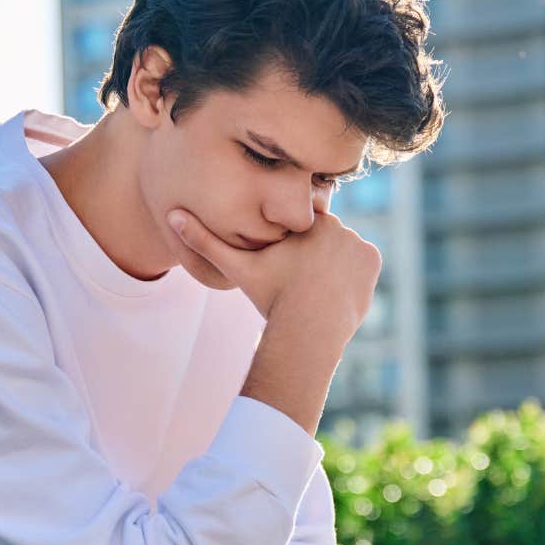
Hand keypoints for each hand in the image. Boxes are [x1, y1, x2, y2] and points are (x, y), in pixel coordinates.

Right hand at [167, 206, 379, 331]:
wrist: (308, 330)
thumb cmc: (270, 298)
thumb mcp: (236, 268)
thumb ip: (204, 241)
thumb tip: (171, 215)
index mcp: (306, 220)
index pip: (301, 225)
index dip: (294, 247)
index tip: (288, 266)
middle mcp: (337, 224)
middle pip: (324, 237)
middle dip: (314, 256)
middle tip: (302, 282)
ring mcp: (358, 241)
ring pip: (342, 249)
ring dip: (333, 263)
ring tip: (317, 287)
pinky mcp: (373, 259)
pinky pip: (361, 262)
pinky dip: (352, 273)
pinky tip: (336, 288)